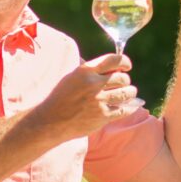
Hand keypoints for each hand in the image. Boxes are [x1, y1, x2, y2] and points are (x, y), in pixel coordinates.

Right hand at [26, 52, 142, 140]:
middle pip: (123, 78)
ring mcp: (99, 101)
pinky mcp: (103, 116)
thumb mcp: (72, 77)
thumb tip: (112, 66)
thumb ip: (91, 71)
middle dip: (125, 81)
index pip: (114, 60)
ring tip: (127, 94)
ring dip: (130, 93)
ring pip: (127, 93)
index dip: (124, 62)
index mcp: (85, 71)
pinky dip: (129, 107)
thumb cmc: (61, 97)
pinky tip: (128, 105)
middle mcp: (94, 84)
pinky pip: (125, 110)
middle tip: (123, 84)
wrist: (50, 121)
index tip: (126, 66)